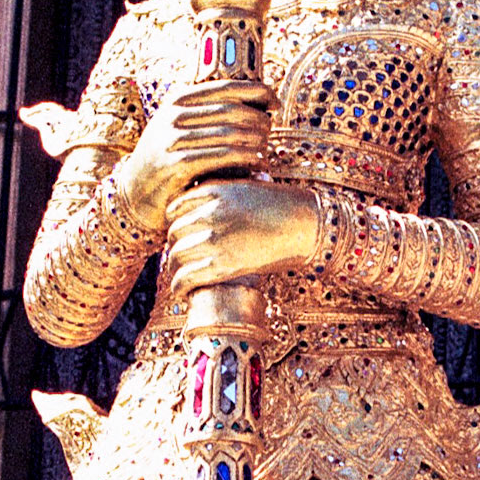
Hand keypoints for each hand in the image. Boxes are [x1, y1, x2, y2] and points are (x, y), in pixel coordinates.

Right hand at [117, 79, 276, 232]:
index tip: (275, 102)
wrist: (135, 191)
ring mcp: (173, 139)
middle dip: (258, 119)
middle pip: (231, 110)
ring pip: (229, 133)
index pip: (226, 87)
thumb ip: (208, 114)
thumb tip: (256, 104)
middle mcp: (174, 115)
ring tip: (267, 149)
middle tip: (270, 131)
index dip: (256, 92)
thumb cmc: (169, 158)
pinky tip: (257, 163)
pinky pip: (221, 156)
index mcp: (178, 99)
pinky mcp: (177, 164)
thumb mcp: (181, 128)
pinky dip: (245, 158)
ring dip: (255, 141)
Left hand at [165, 180, 318, 294]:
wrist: (306, 224)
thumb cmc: (283, 206)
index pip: (174, 209)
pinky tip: (183, 292)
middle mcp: (208, 213)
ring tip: (182, 279)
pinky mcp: (221, 266)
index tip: (182, 237)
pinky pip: (185, 278)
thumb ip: (222, 195)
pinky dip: (180, 287)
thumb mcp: (247, 187)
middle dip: (176, 248)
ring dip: (176, 270)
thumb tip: (205, 209)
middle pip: (173, 234)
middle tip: (184, 261)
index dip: (176, 225)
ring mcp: (213, 239)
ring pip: (176, 257)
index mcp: (212, 191)